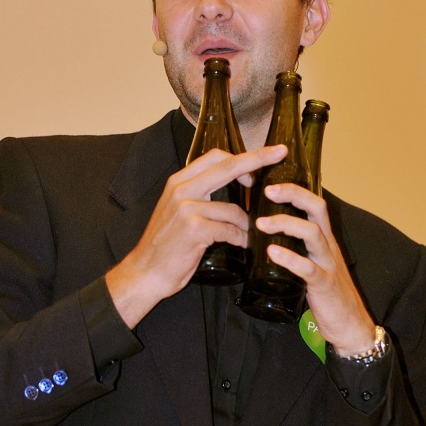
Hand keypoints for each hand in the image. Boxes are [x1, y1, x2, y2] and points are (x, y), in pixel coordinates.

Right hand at [106, 144, 287, 328]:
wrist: (146, 271)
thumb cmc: (166, 245)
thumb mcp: (177, 211)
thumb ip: (199, 196)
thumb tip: (232, 188)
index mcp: (179, 181)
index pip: (215, 157)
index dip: (243, 155)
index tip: (266, 153)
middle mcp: (182, 189)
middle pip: (228, 167)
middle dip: (258, 159)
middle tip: (279, 154)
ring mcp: (187, 208)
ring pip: (233, 209)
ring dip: (245, 223)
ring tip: (247, 234)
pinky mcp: (194, 228)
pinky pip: (229, 230)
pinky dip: (239, 238)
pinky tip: (240, 244)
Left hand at [255, 183, 376, 354]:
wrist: (350, 325)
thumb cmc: (327, 294)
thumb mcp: (313, 264)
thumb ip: (297, 250)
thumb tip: (269, 238)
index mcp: (325, 240)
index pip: (314, 204)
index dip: (295, 190)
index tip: (271, 183)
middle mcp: (328, 246)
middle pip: (317, 209)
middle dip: (293, 195)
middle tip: (268, 191)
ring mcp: (328, 264)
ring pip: (313, 234)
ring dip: (286, 225)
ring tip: (261, 224)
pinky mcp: (324, 284)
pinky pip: (308, 268)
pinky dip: (289, 259)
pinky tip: (272, 253)